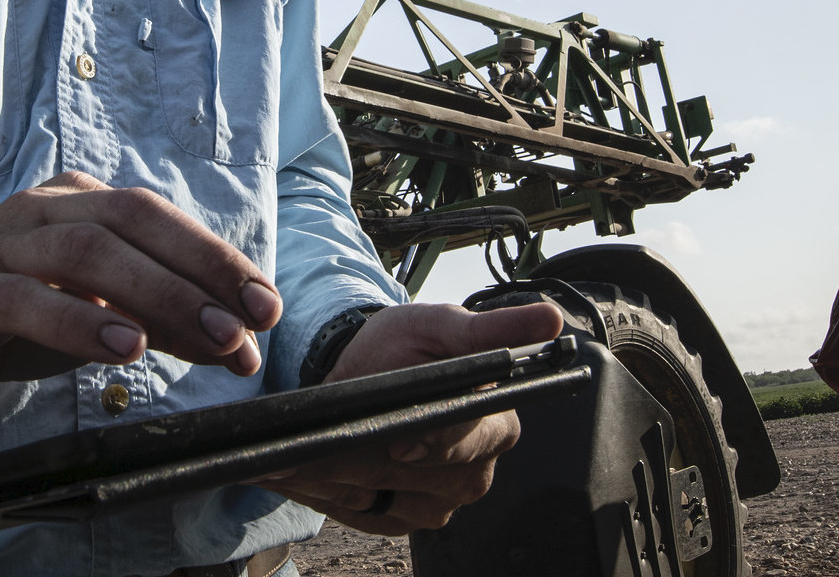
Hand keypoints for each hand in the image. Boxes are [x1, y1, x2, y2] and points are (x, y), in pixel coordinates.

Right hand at [0, 171, 283, 410]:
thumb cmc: (13, 323)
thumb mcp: (98, 321)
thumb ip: (163, 325)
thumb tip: (240, 346)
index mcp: (80, 204)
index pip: (161, 218)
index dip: (218, 259)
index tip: (266, 307)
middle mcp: (43, 211)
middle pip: (133, 222)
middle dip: (199, 272)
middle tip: (248, 326)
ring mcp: (1, 246)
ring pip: (86, 252)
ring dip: (155, 295)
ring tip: (205, 336)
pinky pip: (26, 298)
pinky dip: (80, 319)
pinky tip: (123, 345)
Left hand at [254, 301, 561, 533]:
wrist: (374, 371)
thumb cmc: (409, 345)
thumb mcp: (444, 325)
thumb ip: (489, 330)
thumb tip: (548, 320)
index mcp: (495, 423)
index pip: (464, 441)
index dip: (430, 441)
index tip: (398, 443)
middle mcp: (475, 470)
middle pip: (413, 476)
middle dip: (357, 459)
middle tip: (305, 451)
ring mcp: (442, 499)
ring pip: (379, 497)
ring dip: (330, 479)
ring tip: (289, 458)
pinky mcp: (407, 517)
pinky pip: (361, 514)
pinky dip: (324, 494)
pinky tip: (297, 474)